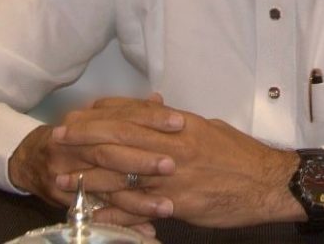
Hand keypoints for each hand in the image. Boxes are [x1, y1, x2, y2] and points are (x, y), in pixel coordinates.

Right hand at [8, 95, 181, 226]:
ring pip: (106, 185)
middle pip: (111, 150)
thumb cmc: (74, 137)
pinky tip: (147, 228)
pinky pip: (100, 213)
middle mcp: (74, 145)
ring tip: (167, 205)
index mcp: (84, 119)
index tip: (179, 122)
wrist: (30, 158)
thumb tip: (158, 99)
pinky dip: (124, 221)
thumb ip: (127, 111)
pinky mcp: (68, 200)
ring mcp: (67, 173)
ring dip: (138, 198)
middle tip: (173, 164)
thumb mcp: (95, 118)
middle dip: (143, 158)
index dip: (150, 118)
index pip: (121, 116)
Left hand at [56, 105, 304, 227]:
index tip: (76, 116)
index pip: (130, 114)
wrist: (268, 183)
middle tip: (55, 140)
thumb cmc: (240, 155)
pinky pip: (137, 207)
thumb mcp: (206, 128)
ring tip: (60, 177)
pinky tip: (91, 211)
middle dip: (83, 139)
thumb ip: (176, 122)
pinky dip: (112, 209)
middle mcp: (172, 146)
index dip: (99, 115)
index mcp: (179, 125)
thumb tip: (154, 111)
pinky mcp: (177, 204)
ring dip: (87, 175)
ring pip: (120, 173)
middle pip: (118, 139)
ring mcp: (172, 177)